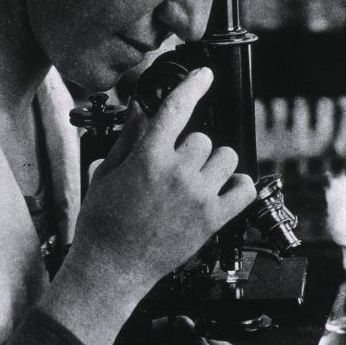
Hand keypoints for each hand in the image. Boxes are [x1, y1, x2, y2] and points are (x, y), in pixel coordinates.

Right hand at [70, 67, 255, 293]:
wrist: (109, 269)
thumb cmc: (102, 223)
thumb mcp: (106, 173)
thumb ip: (128, 139)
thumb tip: (140, 112)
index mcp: (148, 158)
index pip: (176, 109)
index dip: (193, 86)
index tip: (204, 75)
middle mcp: (177, 174)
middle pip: (202, 138)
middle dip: (189, 147)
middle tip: (173, 165)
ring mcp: (198, 198)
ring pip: (226, 158)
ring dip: (212, 164)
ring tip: (196, 179)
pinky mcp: (212, 221)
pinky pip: (244, 190)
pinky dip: (238, 186)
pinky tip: (222, 189)